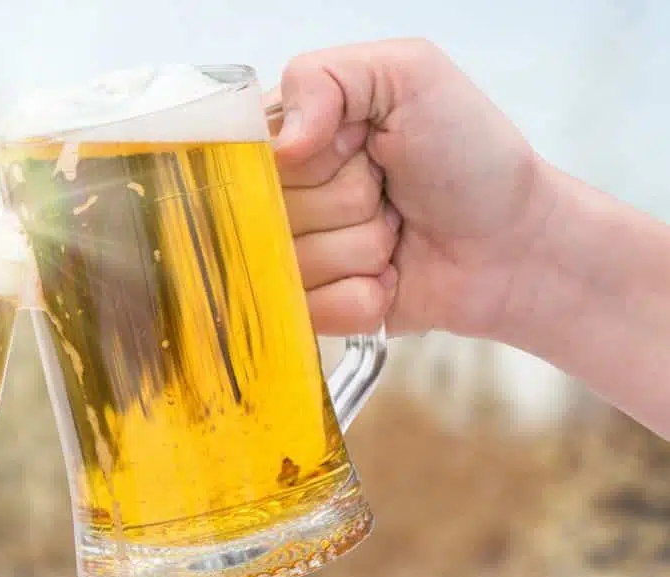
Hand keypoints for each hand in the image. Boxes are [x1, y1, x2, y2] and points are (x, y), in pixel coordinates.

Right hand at [270, 38, 557, 338]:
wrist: (519, 242)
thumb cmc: (471, 154)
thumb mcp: (409, 74)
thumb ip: (325, 78)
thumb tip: (279, 144)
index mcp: (292, 133)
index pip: (250, 152)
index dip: (306, 158)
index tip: (356, 146)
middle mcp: (283, 194)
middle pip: (268, 212)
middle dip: (345, 202)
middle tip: (388, 190)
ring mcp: (295, 255)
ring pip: (291, 264)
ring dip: (362, 249)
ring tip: (397, 231)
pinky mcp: (314, 308)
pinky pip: (311, 310)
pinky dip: (362, 295)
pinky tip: (392, 277)